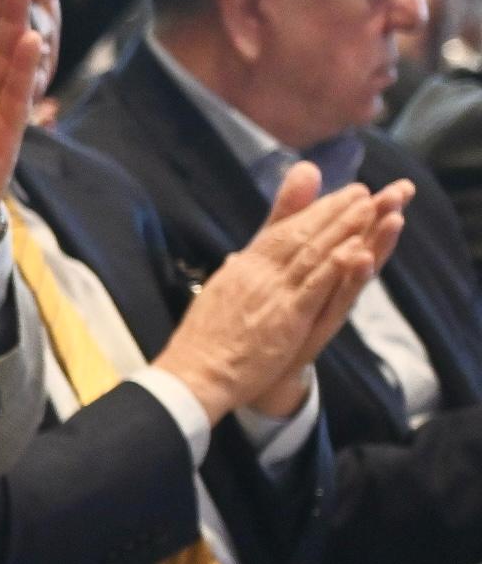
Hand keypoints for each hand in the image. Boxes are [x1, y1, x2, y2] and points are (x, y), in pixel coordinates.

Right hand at [158, 162, 405, 421]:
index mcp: (242, 268)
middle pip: (300, 235)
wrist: (194, 373)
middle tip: (360, 190)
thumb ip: (235, 272)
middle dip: (333, 211)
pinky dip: (337, 266)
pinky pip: (316, 287)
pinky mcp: (287, 317)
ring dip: (342, 228)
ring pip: (313, 254)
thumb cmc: (203, 341)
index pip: (281, 232)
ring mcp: (273, 294)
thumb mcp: (218, 295)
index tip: (337, 195)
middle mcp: (257, 274)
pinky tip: (357, 249)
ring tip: (368, 206)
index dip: (312, 212)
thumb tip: (238, 255)